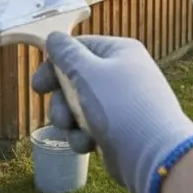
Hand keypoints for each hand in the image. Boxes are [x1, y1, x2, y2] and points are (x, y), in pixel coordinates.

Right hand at [31, 34, 192, 192]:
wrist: (153, 155)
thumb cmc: (120, 107)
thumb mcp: (87, 73)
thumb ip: (66, 54)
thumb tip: (55, 38)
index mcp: (119, 52)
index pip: (78, 48)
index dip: (55, 65)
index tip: (39, 86)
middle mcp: (121, 74)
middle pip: (75, 79)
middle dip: (61, 101)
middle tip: (59, 116)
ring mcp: (120, 103)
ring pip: (78, 106)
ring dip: (69, 121)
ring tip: (74, 131)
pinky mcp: (117, 129)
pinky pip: (89, 127)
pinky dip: (84, 136)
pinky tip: (89, 145)